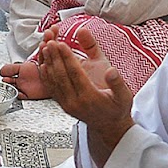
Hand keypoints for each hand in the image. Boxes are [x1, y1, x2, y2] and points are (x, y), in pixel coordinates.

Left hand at [35, 30, 134, 154]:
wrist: (109, 126)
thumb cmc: (117, 109)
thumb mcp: (124, 96)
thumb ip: (118, 82)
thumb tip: (111, 71)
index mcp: (90, 97)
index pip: (75, 73)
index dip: (67, 57)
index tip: (62, 44)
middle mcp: (75, 102)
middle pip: (61, 75)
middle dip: (55, 57)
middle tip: (50, 41)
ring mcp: (67, 104)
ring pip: (54, 81)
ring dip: (48, 63)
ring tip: (45, 48)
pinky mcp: (63, 105)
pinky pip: (52, 88)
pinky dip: (46, 75)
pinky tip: (43, 65)